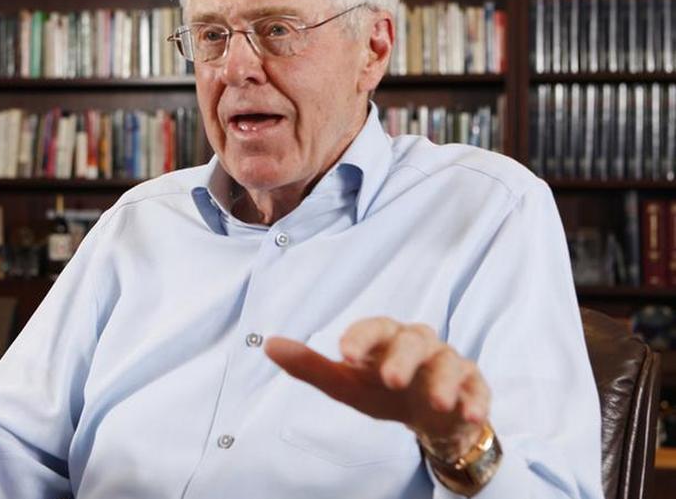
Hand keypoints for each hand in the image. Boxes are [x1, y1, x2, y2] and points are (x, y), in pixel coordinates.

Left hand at [264, 317, 489, 459]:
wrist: (428, 417)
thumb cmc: (383, 392)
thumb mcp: (346, 384)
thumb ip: (310, 366)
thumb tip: (268, 345)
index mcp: (386, 339)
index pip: (375, 327)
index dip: (361, 337)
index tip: (344, 354)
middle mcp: (419, 344)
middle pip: (414, 340)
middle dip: (403, 358)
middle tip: (390, 379)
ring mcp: (449, 363)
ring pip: (449, 361)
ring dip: (443, 381)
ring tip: (435, 402)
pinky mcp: (472, 386)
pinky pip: (477, 388)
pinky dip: (475, 400)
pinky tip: (470, 414)